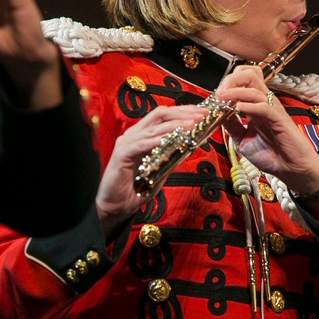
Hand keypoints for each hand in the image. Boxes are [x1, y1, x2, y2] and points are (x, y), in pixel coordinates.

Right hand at [95, 105, 207, 235]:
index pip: (164, 116)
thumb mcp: (160, 171)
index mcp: (142, 136)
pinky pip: (141, 145)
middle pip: (159, 114)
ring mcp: (127, 143)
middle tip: (201, 115)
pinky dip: (156, 141)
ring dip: (175, 125)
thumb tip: (191, 146)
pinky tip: (169, 139)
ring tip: (191, 125)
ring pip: (153, 128)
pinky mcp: (122, 154)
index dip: (183, 111)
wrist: (117, 206)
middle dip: (182, 113)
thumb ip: (172, 157)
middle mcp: (134, 135)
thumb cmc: (136, 189)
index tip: (202, 112)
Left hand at [217, 67, 318, 212]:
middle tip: (219, 92)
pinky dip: (250, 106)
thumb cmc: (271, 154)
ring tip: (222, 98)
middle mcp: (264, 103)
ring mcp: (272, 110)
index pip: (243, 81)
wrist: (290, 169)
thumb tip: (216, 113)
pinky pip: (264, 107)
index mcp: (255, 106)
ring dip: (236, 91)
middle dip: (231, 80)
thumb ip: (231, 125)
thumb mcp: (242, 140)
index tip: (215, 96)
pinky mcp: (280, 119)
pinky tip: (238, 109)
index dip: (228, 83)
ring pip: (255, 88)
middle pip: (250, 75)